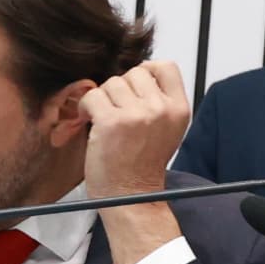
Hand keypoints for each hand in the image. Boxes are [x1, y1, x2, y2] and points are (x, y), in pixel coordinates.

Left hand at [75, 59, 190, 202]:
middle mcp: (161, 109)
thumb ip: (160, 102)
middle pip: (135, 73)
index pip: (165, 66)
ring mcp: (137, 114)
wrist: (132, 197)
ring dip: (103, 99)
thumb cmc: (143, 167)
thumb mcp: (167, 129)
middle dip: (121, 89)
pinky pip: (92, 96)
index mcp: (179, 109)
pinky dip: (85, 108)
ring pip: (112, 83)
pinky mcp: (112, 122)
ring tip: (104, 119)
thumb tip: (138, 76)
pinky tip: (90, 122)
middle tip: (116, 110)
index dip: (146, 71)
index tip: (135, 87)